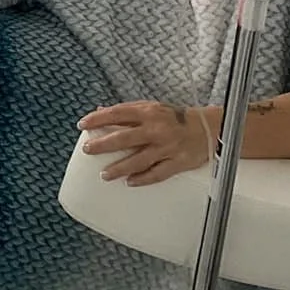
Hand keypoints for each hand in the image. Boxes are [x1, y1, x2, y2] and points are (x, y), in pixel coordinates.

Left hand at [78, 102, 212, 186]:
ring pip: (138, 160)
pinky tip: (130, 182)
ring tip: (105, 175)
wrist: (206, 128)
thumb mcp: (151, 107)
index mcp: (148, 112)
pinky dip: (142, 179)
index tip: (83, 125)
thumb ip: (128, 110)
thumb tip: (101, 111)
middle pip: (124, 138)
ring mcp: (167, 146)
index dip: (98, 119)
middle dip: (103, 145)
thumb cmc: (175, 117)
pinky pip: (157, 173)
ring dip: (119, 168)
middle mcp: (155, 128)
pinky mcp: (178, 162)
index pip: (117, 114)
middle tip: (88, 150)